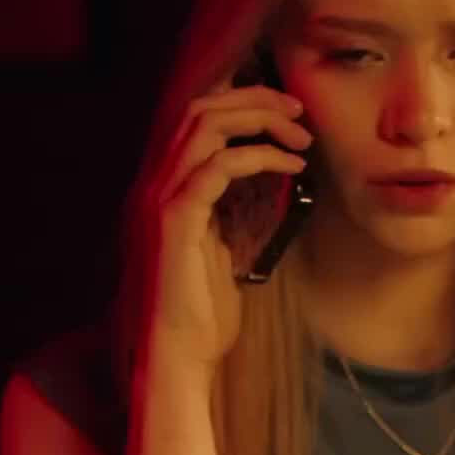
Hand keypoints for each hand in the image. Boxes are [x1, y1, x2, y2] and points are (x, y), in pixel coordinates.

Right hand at [139, 74, 311, 374]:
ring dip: (259, 121)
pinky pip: (218, 167)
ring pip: (205, 125)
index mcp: (164, 188)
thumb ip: (226, 211)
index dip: (240, 102)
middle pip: (199, 108)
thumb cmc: (202, 313)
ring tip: (300, 137)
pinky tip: (291, 168)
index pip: (195, 119)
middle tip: (298, 112)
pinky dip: (259, 157)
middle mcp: (154, 184)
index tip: (287, 112)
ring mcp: (159, 198)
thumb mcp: (219, 249)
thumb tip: (257, 183)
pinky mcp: (175, 220)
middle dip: (253, 100)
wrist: (179, 355)